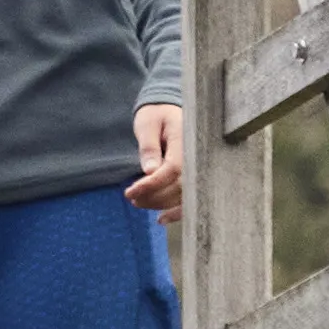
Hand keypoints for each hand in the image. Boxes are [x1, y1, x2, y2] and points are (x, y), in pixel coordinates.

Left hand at [128, 98, 184, 219]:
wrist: (168, 108)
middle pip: (179, 186)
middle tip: (132, 198)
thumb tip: (150, 171)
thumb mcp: (147, 123)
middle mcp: (196, 158)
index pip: (172, 169)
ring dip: (160, 204)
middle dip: (154, 196)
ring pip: (184, 195)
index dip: (151, 184)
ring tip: (138, 202)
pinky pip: (189, 197)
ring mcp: (197, 168)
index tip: (131, 192)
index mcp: (186, 142)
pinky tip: (161, 219)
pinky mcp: (193, 175)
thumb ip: (149, 146)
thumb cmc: (156, 113)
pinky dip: (177, 211)